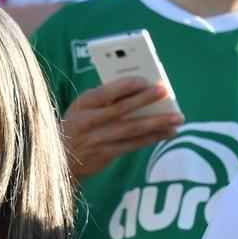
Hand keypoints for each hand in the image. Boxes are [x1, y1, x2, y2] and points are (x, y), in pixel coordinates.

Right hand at [61, 77, 182, 179]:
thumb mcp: (83, 107)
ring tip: (177, 118)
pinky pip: (133, 145)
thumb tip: (140, 90)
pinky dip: (152, 138)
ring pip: (131, 130)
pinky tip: (167, 133)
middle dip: (145, 100)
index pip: (106, 92)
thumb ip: (106, 99)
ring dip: (156, 123)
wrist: (60, 158)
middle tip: (166, 92)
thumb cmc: (79, 124)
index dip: (127, 86)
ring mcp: (97, 140)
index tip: (147, 80)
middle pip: (122, 110)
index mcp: (83, 104)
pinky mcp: (105, 155)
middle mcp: (89, 122)